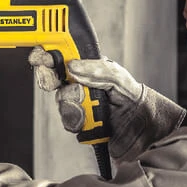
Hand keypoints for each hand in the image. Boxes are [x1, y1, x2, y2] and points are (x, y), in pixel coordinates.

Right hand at [28, 47, 185, 160]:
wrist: (146, 131)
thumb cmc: (135, 99)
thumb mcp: (118, 78)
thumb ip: (97, 70)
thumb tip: (72, 66)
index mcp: (88, 68)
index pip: (62, 57)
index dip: (47, 54)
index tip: (40, 56)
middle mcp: (80, 85)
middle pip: (52, 78)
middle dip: (50, 80)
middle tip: (53, 81)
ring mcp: (78, 105)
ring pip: (59, 101)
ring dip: (73, 105)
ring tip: (91, 108)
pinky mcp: (80, 125)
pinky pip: (68, 121)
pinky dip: (78, 122)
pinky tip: (92, 122)